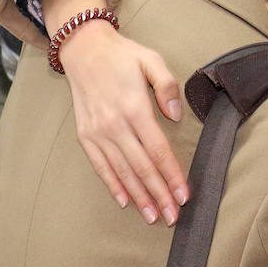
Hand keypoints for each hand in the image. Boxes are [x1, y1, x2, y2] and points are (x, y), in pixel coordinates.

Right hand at [57, 20, 188, 224]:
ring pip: (123, 172)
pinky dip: (113, 185)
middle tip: (173, 217)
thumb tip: (176, 115)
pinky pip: (101, 166)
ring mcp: (98, 132)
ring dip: (139, 197)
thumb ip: (167, 85)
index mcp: (135, 107)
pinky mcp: (85, 135)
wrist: (83, 49)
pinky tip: (125, 201)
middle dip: (159, 195)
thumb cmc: (122, 55)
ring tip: (153, 217)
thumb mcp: (151, 59)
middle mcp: (115, 124)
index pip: (158, 150)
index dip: (172, 175)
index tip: (184, 195)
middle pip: (142, 167)